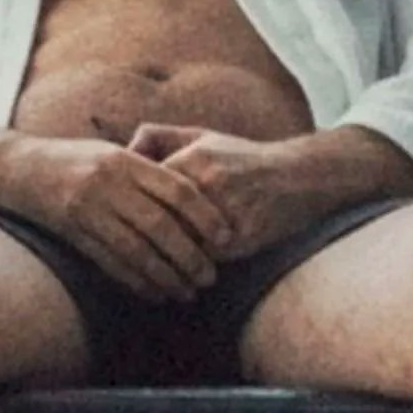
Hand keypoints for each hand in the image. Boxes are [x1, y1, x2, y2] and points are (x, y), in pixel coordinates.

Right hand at [0, 136, 237, 302]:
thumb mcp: (113, 153)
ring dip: (166, 275)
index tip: (226, 238)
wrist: (21, 168)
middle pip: (160, 225)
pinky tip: (155, 294)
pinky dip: (136, 281)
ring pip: (136, 249)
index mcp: (125, 160)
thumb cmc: (76, 160)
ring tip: (188, 292)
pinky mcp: (73, 231)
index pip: (176, 189)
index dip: (205, 216)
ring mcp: (88, 209)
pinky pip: (111, 262)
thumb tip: (195, 191)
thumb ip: (148, 169)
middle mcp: (108, 183)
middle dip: (190, 254)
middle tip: (211, 276)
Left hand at [127, 125, 320, 260]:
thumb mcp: (201, 136)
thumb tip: (122, 150)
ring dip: (161, 258)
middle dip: (139, 236)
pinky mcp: (242, 239)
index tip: (114, 218)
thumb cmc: (241, 158)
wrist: (299, 178)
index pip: (144, 188)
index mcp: (195, 157)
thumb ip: (159, 136)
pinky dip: (187, 268)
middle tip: (116, 251)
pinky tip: (173, 276)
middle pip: (158, 218)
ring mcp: (227, 212)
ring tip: (141, 270)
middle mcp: (210, 183)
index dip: (128, 205)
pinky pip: (204, 260)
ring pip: (179, 243)